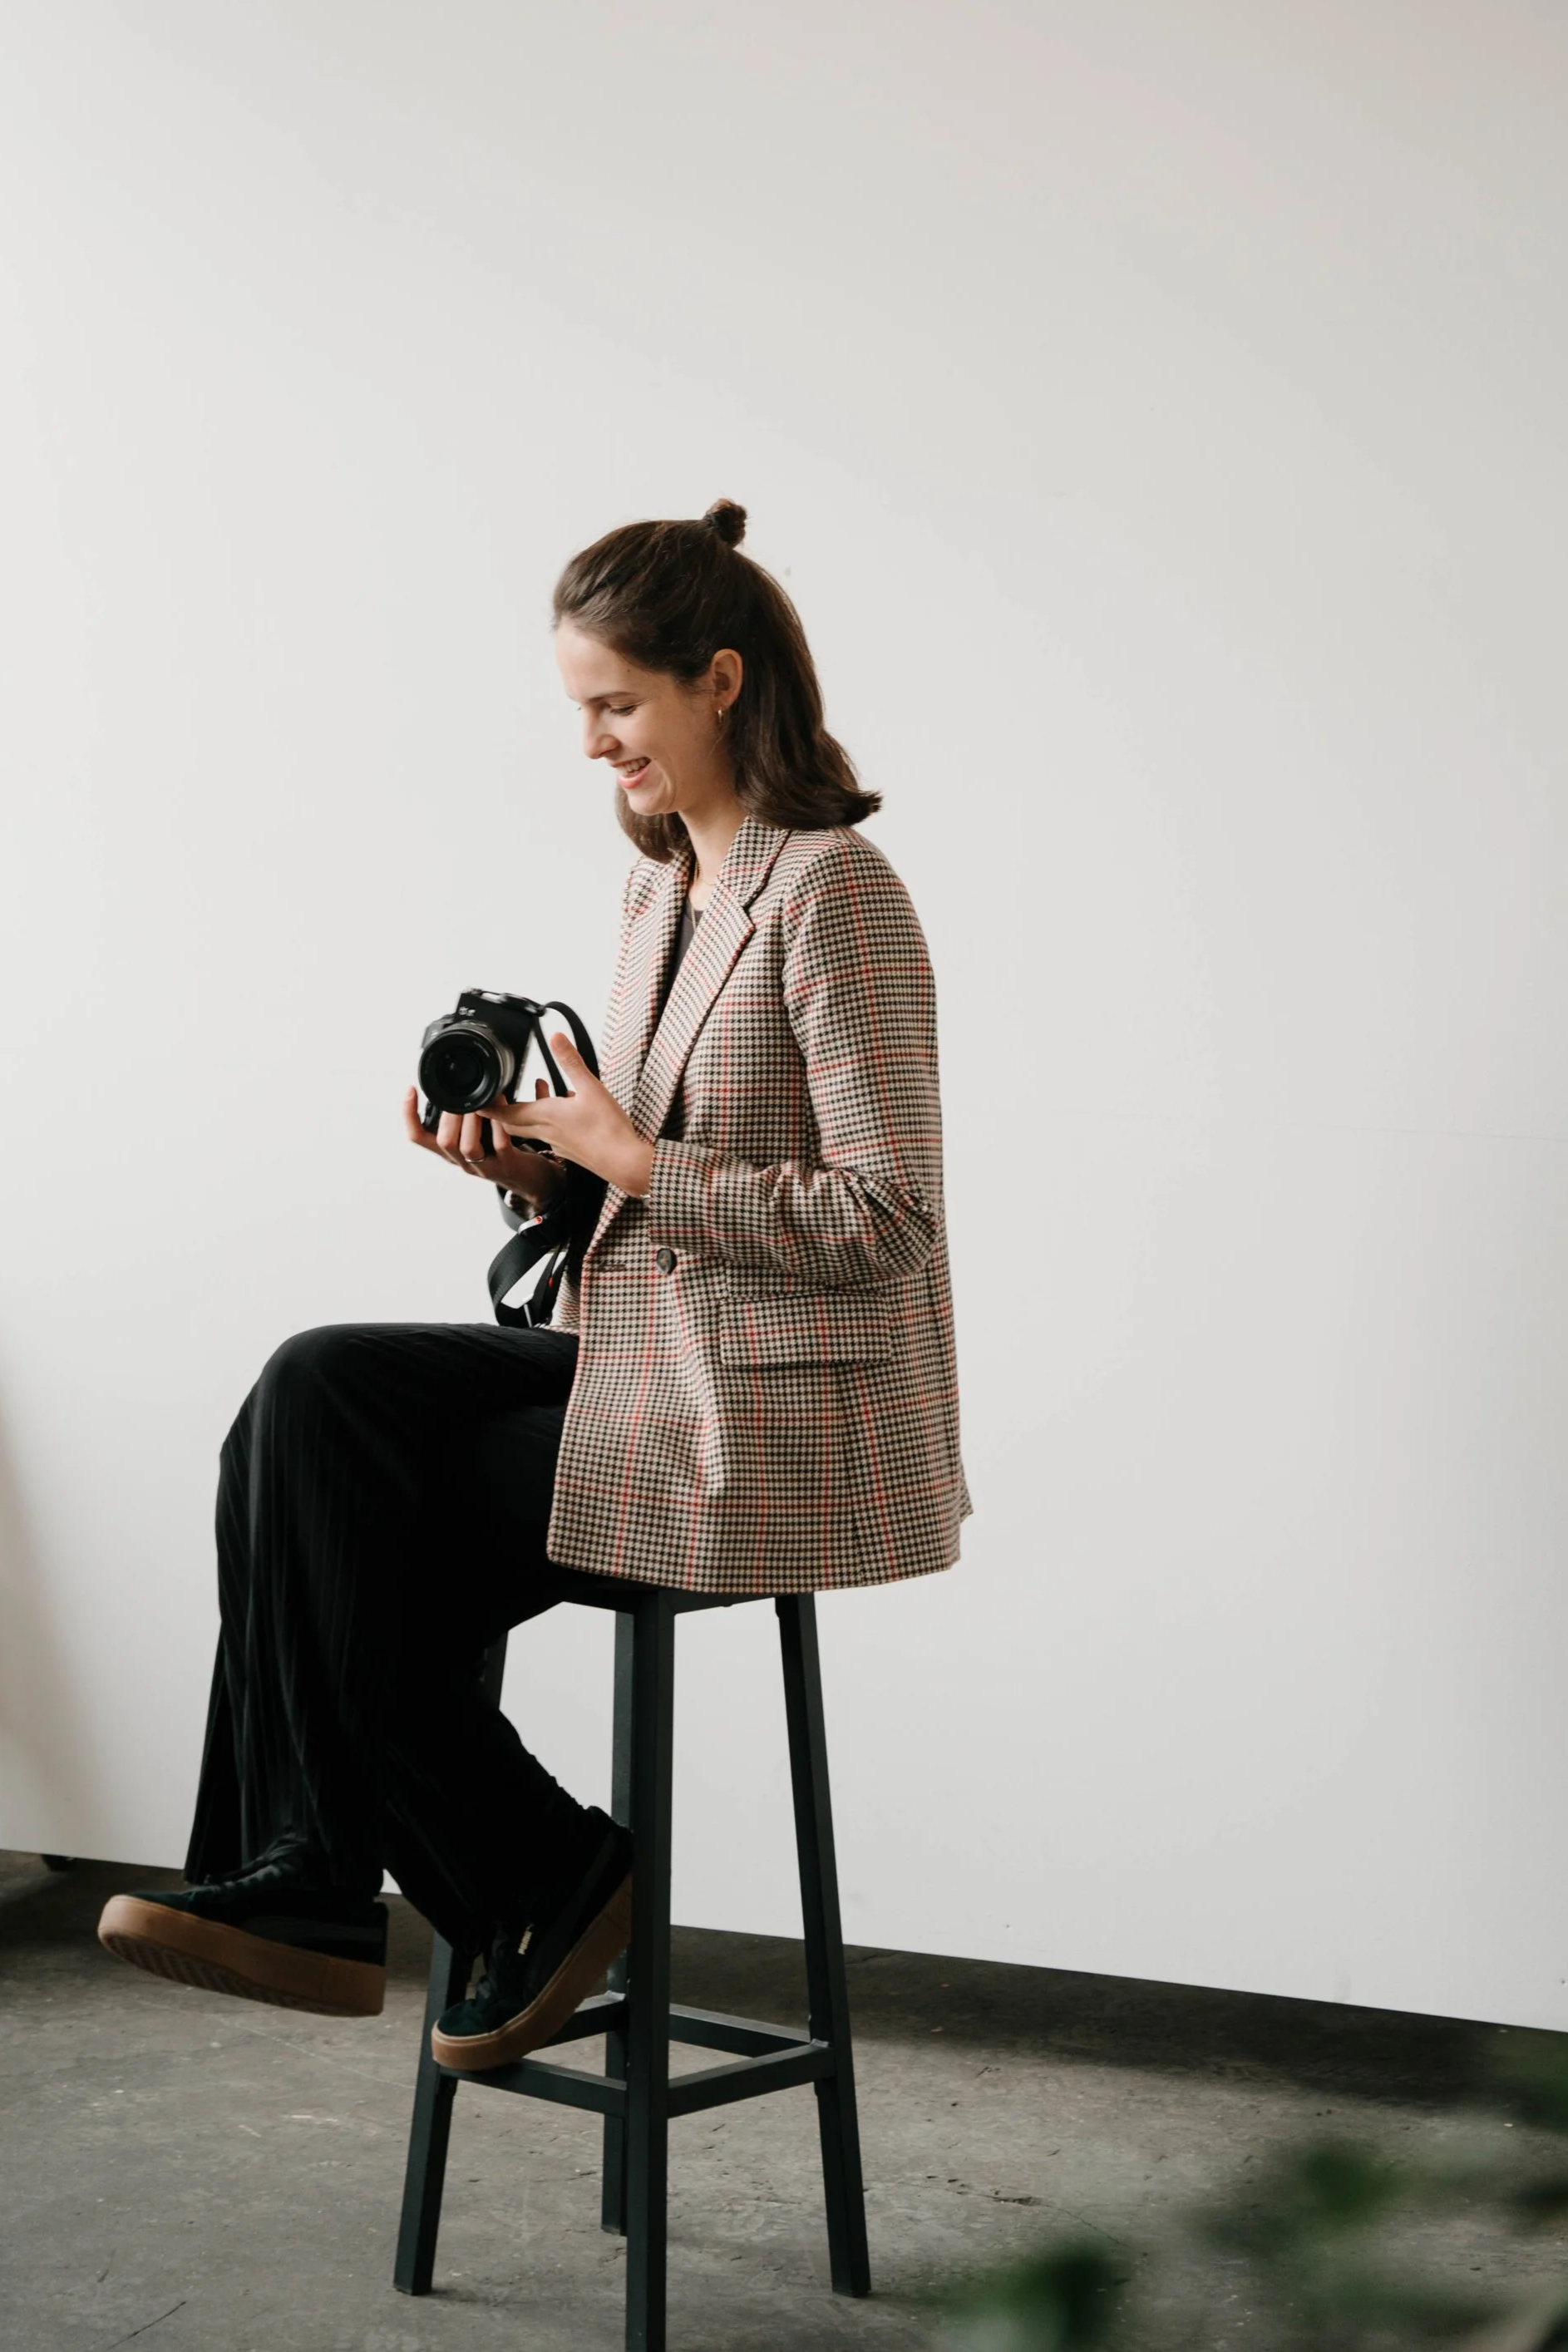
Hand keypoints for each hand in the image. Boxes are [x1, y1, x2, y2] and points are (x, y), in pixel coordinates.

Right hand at [402, 1084, 565, 1212]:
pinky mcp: (507, 1165)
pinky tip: (502, 1109)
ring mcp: (485, 1166)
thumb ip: (469, 1109)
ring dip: (472, 1120)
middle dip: (449, 1116)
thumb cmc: (502, 1149)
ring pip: (467, 1147)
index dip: (409, 1115)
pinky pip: (500, 1146)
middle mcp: (463, 1160)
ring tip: (479, 1102)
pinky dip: (499, 1125)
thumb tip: (464, 1077)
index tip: (410, 1089)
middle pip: (443, 1142)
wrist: (530, 1178)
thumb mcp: (478, 1130)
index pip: (419, 1137)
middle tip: (460, 1098)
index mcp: (451, 1150)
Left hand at [490, 1033, 654, 1197]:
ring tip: (534, 1091)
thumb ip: (571, 1061)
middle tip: (493, 1097)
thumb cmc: (608, 1130)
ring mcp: (557, 1143)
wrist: (625, 1163)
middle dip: (500, 1110)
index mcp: (545, 1116)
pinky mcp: (570, 1150)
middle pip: (511, 1122)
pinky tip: (563, 1111)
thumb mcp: (591, 1087)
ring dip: (526, 1112)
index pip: (504, 1112)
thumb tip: (556, 1038)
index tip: (470, 1101)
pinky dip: (546, 1120)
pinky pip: (549, 1134)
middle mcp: (545, 1132)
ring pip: (530, 1128)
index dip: (486, 1106)